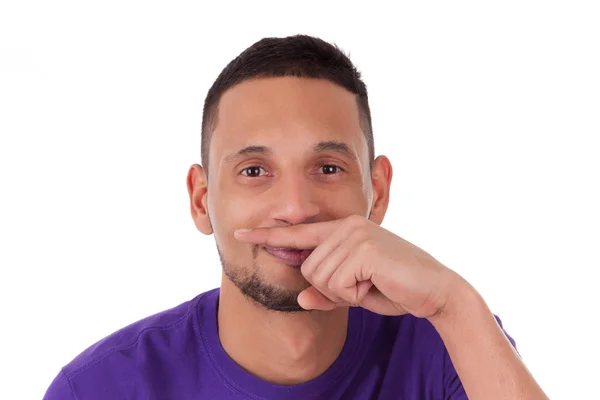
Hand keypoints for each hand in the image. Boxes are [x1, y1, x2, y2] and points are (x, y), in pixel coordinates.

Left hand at [234, 215, 464, 317]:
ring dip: (345, 292)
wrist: (435, 291)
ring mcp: (354, 234)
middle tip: (364, 286)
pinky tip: (375, 285)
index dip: (268, 235)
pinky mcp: (363, 248)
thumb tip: (302, 300)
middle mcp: (346, 226)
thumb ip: (327, 293)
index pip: (298, 234)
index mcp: (342, 230)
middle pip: (308, 268)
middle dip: (332, 289)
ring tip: (372, 283)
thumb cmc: (396, 288)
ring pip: (319, 278)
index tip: (241, 234)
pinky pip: (337, 284)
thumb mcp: (355, 294)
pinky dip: (354, 295)